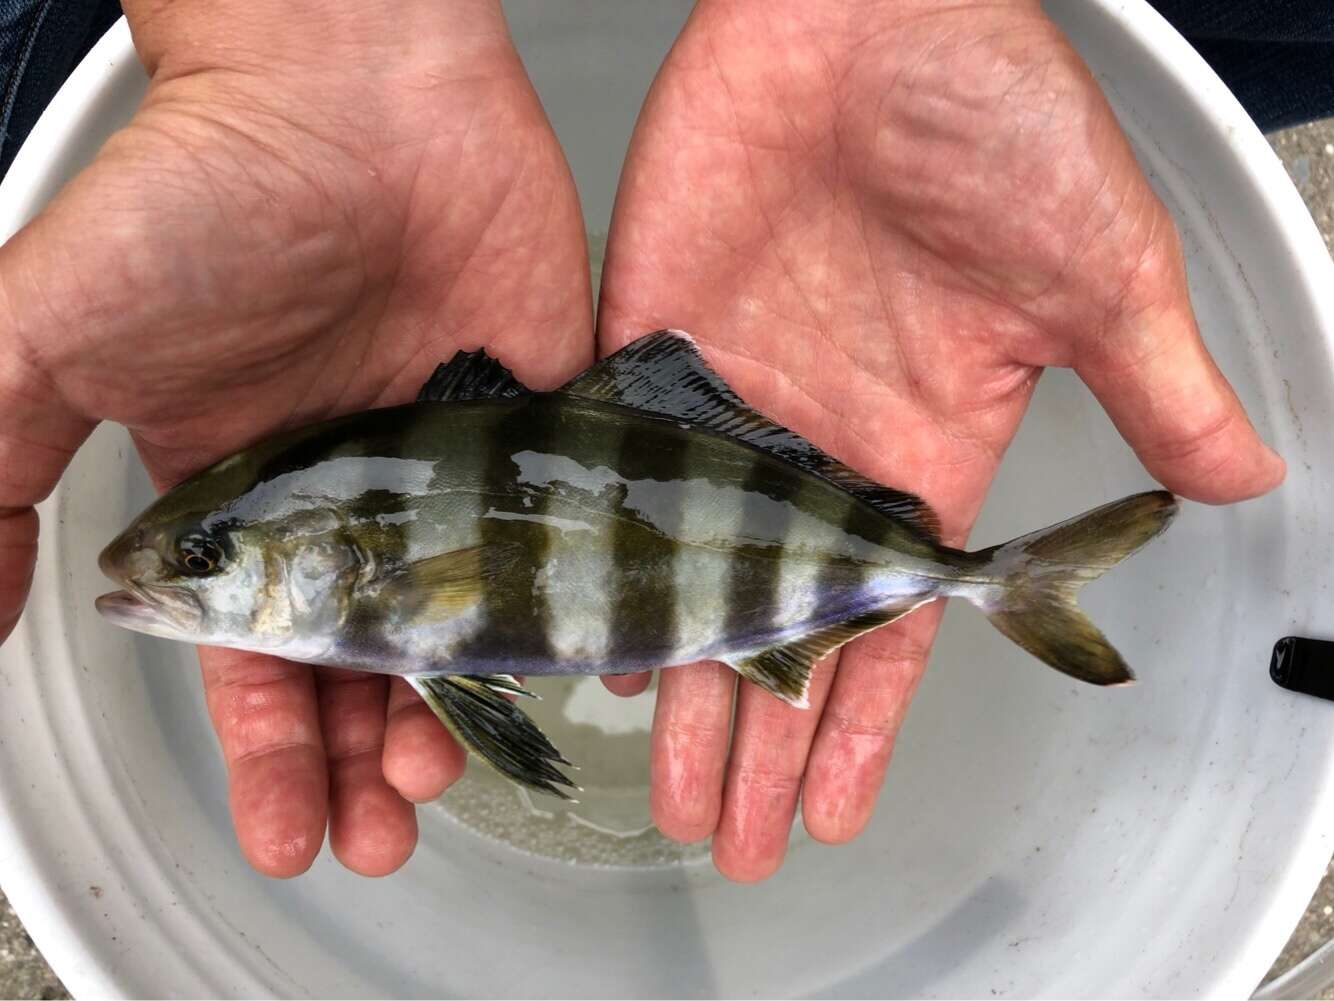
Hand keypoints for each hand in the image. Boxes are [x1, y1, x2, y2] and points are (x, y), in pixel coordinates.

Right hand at [0, 0, 590, 875]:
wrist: (350, 82)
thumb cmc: (200, 193)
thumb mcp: (49, 337)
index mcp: (241, 494)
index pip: (252, 657)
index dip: (267, 753)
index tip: (291, 831)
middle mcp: (348, 492)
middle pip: (362, 660)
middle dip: (363, 757)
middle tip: (383, 831)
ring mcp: (448, 461)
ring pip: (462, 617)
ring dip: (456, 706)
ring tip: (452, 771)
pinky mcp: (536, 416)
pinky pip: (560, 533)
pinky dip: (568, 605)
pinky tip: (572, 675)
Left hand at [597, 0, 1282, 880]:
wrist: (869, 14)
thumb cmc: (991, 118)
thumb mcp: (1097, 270)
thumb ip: (1152, 386)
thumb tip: (1240, 479)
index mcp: (920, 450)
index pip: (889, 624)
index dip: (865, 723)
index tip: (837, 810)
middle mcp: (817, 449)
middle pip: (782, 629)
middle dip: (762, 740)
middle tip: (733, 842)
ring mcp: (730, 407)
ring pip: (695, 578)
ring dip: (683, 684)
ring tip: (666, 789)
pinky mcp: (652, 349)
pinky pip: (622, 481)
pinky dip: (605, 559)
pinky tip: (594, 638)